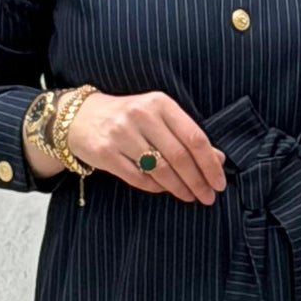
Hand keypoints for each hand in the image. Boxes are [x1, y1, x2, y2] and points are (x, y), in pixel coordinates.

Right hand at [67, 90, 226, 203]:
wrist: (81, 118)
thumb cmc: (129, 119)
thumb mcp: (159, 117)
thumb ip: (187, 135)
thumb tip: (219, 159)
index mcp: (160, 103)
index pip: (194, 137)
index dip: (210, 164)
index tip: (219, 183)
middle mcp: (141, 115)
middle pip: (179, 156)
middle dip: (198, 181)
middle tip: (207, 197)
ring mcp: (121, 134)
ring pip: (160, 170)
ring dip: (179, 188)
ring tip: (189, 197)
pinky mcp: (106, 153)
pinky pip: (139, 178)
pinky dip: (156, 188)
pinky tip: (164, 190)